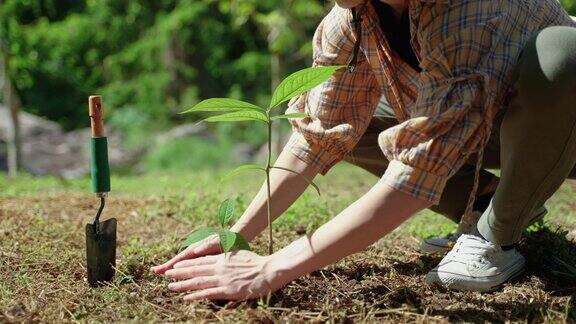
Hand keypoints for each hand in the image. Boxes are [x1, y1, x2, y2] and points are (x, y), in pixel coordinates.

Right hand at [150, 235, 220, 274]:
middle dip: (167, 266)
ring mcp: (198, 254)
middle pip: (179, 261)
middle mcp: (195, 251)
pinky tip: (181, 275)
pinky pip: (191, 265)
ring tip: (162, 273)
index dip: (170, 264)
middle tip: (154, 271)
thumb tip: (196, 250)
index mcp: (197, 248)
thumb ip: (209, 245)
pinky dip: (184, 269)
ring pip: (184, 263)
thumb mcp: (219, 241)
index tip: (160, 269)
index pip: (181, 258)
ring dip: (173, 268)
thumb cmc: (227, 239)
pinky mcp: (203, 258)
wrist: (235, 238)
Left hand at [164, 250, 280, 300]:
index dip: (187, 264)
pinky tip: (186, 298)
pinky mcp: (227, 291)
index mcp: (222, 259)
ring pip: (198, 282)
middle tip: (166, 275)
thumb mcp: (239, 253)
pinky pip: (208, 293)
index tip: (176, 265)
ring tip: (170, 287)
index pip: (200, 261)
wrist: (268, 270)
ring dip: (182, 285)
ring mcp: (223, 279)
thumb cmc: (256, 262)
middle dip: (179, 273)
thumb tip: (220, 254)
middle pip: (195, 270)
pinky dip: (195, 296)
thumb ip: (227, 254)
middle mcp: (219, 268)